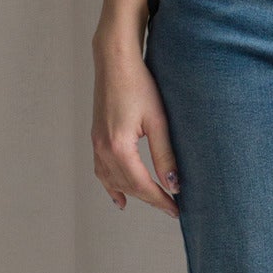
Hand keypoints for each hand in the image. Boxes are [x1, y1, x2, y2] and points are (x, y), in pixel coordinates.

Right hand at [91, 40, 180, 216]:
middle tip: (171, 207)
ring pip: (113, 181)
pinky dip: (110, 186)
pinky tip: (119, 197)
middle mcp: (103, 149)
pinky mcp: (96, 137)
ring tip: (151, 203)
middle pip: (128, 186)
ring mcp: (97, 144)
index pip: (143, 185)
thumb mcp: (158, 121)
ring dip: (132, 194)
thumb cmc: (139, 85)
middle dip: (150, 198)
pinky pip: (101, 171)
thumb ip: (165, 155)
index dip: (160, 200)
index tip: (176, 210)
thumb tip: (173, 184)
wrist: (115, 62)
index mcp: (119, 147)